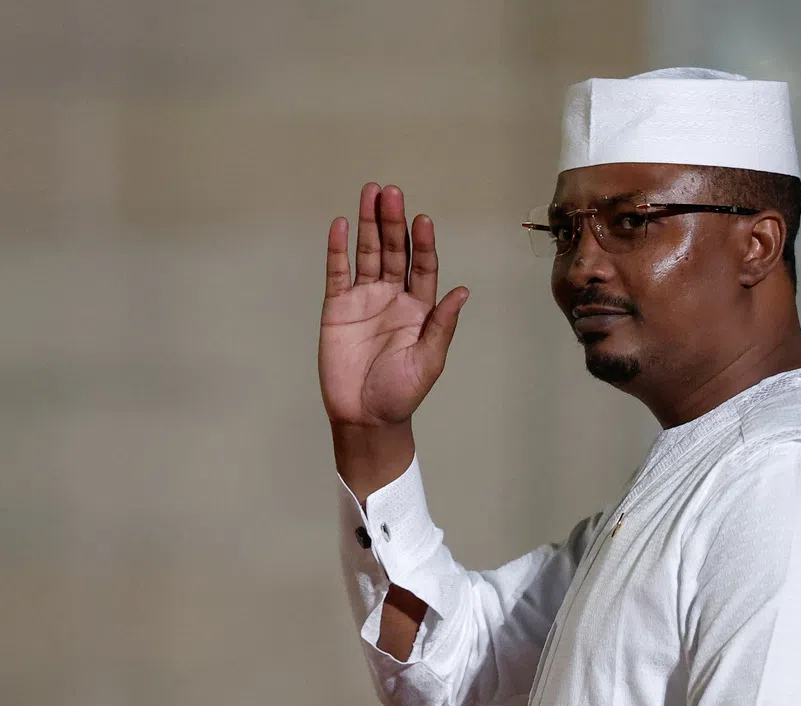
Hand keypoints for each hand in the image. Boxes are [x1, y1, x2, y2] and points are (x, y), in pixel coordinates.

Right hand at [320, 183, 468, 428]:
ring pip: (368, 254)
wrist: (365, 417)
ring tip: (371, 192)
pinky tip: (342, 225)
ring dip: (369, 224)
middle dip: (393, 222)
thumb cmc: (401, 394)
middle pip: (394, 251)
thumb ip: (442, 326)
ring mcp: (364, 300)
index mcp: (419, 309)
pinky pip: (338, 273)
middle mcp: (393, 297)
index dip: (423, 243)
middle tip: (392, 192)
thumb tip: (462, 292)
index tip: (422, 220)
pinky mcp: (338, 308)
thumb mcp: (429, 362)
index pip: (423, 266)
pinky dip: (339, 249)